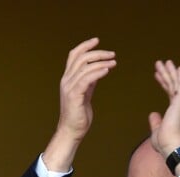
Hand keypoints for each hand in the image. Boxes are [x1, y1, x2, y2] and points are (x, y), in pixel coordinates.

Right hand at [43, 37, 115, 170]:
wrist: (71, 131)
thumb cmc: (78, 115)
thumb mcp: (84, 94)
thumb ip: (89, 82)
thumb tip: (98, 70)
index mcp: (67, 79)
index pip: (73, 56)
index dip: (84, 46)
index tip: (97, 41)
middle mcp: (66, 81)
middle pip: (81, 58)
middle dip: (98, 53)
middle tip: (112, 55)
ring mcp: (69, 88)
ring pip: (85, 67)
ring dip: (101, 62)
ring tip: (113, 62)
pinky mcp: (74, 96)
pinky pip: (87, 79)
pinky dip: (98, 72)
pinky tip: (107, 70)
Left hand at [148, 60, 179, 156]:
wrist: (172, 147)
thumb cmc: (165, 143)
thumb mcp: (156, 130)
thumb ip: (155, 121)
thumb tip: (152, 114)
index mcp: (176, 111)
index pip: (169, 93)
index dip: (163, 83)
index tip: (157, 75)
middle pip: (172, 85)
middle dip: (166, 74)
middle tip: (160, 63)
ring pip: (176, 83)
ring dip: (170, 72)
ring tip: (164, 62)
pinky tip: (178, 67)